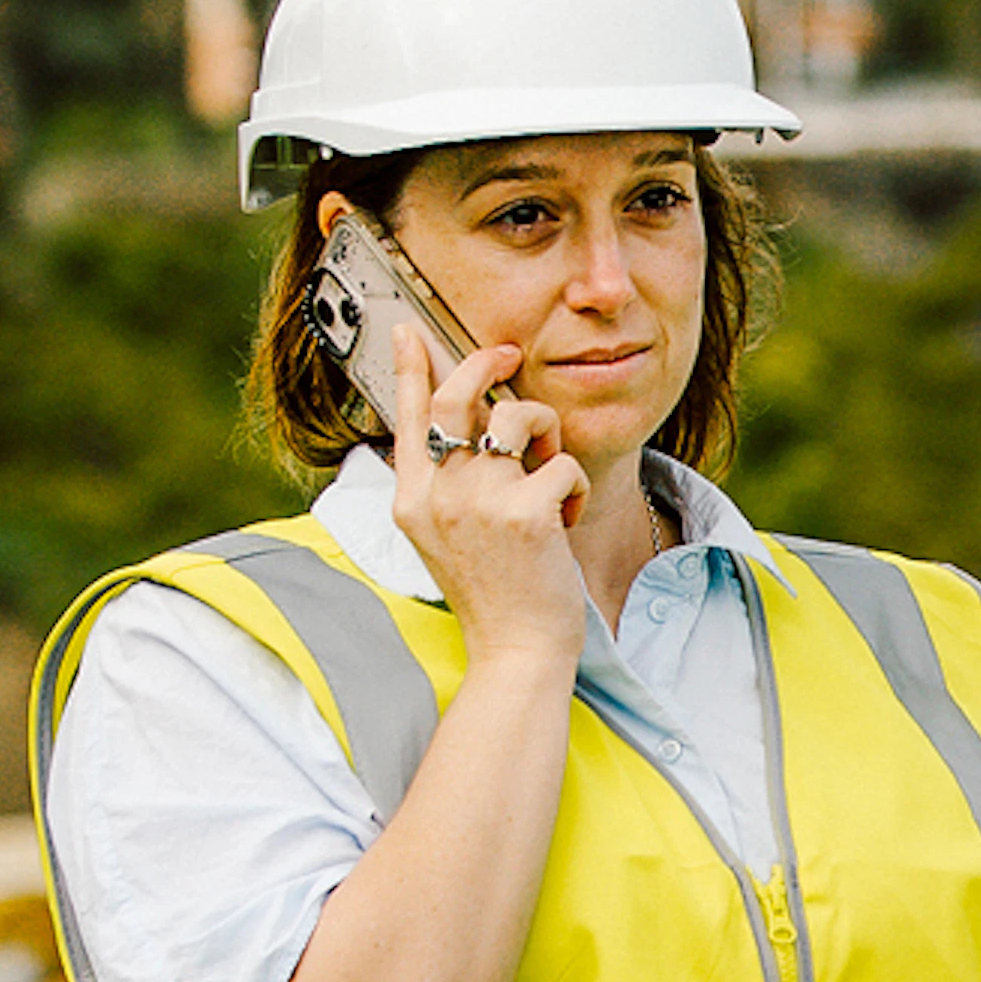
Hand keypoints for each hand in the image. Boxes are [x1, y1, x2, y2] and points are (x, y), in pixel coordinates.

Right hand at [385, 329, 588, 673]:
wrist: (515, 651)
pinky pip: (561, 463)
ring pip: (519, 419)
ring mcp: (477, 502)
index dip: (411, 367)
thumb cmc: (492, 592)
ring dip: (546, 436)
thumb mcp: (446, 535)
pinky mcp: (524, 513)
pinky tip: (563, 524)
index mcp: (411, 499)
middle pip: (458, 398)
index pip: (408, 416)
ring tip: (548, 476)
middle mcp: (436, 495)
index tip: (409, 330)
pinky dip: (572, 487)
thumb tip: (473, 422)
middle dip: (487, 364)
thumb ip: (448, 482)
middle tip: (510, 356)